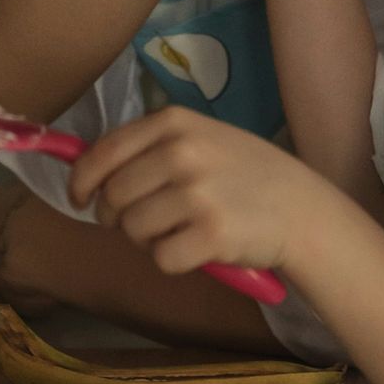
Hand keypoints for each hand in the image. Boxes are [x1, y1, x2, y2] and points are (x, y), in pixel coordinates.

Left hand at [69, 107, 321, 280]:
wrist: (302, 209)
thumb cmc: (245, 175)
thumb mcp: (201, 138)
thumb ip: (150, 147)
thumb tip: (86, 171)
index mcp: (174, 123)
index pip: (102, 153)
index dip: (82, 182)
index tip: (80, 199)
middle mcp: (182, 152)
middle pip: (112, 197)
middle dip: (117, 217)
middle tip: (142, 223)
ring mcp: (197, 193)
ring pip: (133, 231)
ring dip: (147, 241)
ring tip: (179, 232)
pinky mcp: (210, 233)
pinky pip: (161, 259)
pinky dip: (174, 261)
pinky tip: (198, 248)